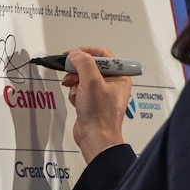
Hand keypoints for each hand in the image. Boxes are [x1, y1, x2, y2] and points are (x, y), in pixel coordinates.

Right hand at [62, 46, 132, 162]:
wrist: (95, 137)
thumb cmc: (100, 115)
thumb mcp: (91, 81)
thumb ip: (83, 63)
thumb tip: (76, 54)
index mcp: (119, 76)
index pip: (102, 54)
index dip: (85, 52)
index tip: (71, 54)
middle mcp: (112, 83)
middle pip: (90, 66)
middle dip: (77, 70)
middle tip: (69, 73)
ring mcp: (102, 93)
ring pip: (82, 78)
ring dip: (75, 83)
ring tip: (75, 91)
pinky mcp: (92, 101)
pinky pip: (80, 89)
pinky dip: (75, 93)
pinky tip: (77, 101)